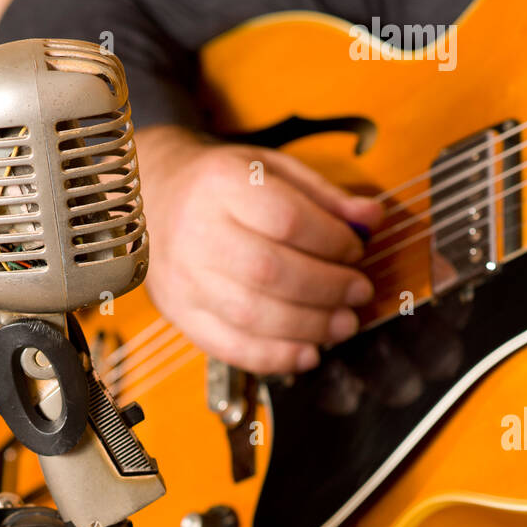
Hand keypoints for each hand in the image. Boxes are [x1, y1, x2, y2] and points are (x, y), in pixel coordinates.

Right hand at [135, 125, 383, 373]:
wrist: (155, 201)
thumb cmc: (220, 186)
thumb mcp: (269, 169)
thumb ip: (322, 195)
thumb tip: (372, 218)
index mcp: (221, 184)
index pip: (284, 218)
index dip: (330, 240)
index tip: (356, 250)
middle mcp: (196, 232)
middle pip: (269, 271)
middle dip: (326, 288)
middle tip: (359, 292)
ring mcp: (185, 279)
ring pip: (252, 315)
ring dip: (308, 327)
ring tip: (343, 325)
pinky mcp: (181, 315)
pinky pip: (230, 347)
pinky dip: (276, 357)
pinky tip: (308, 353)